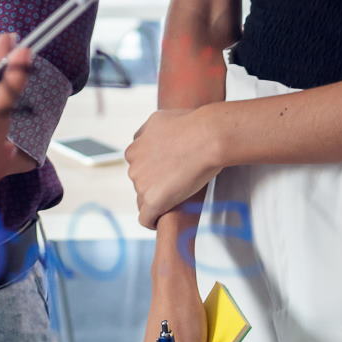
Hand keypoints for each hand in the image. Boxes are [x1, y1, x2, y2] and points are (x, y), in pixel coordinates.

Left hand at [127, 107, 218, 228]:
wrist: (208, 137)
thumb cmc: (192, 125)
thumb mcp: (160, 119)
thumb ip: (147, 131)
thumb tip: (143, 137)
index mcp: (134, 148)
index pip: (138, 165)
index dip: (153, 170)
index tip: (166, 173)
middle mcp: (134, 166)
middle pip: (141, 182)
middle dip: (155, 184)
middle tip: (177, 186)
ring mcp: (142, 184)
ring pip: (144, 199)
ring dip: (158, 200)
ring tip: (178, 200)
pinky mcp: (153, 201)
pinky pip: (146, 218)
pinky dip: (152, 221)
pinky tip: (160, 222)